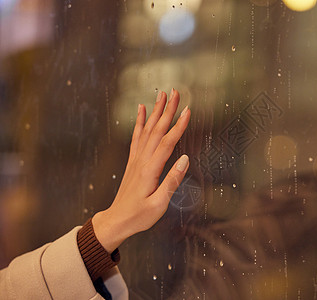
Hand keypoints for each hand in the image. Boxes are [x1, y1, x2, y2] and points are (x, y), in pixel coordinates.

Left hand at [92, 89, 190, 252]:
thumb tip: (185, 160)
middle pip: (157, 130)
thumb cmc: (139, 216)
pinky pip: (136, 136)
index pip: (167, 143)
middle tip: (176, 92)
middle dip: (167, 110)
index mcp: (151, 170)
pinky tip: (142, 109)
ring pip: (147, 129)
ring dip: (155, 111)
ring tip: (162, 94)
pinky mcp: (133, 161)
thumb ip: (172, 181)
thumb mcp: (159, 204)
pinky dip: (139, 121)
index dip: (179, 126)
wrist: (116, 220)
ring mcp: (136, 159)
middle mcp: (142, 160)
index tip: (189, 110)